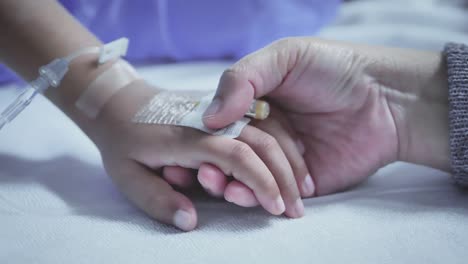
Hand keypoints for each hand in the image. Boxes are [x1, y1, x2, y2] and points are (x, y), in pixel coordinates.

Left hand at [85, 80, 309, 230]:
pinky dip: (283, 138)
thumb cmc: (123, 142)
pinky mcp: (224, 108)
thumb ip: (159, 200)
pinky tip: (296, 157)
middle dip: (284, 176)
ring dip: (289, 159)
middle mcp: (211, 121)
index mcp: (189, 138)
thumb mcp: (127, 176)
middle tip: (297, 208)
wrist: (120, 101)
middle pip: (260, 142)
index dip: (261, 182)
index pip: (237, 155)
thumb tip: (191, 221)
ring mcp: (220, 111)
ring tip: (305, 188)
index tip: (277, 207)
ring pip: (267, 128)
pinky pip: (263, 117)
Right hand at [203, 37, 449, 194]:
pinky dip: (254, 197)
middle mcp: (264, 131)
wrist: (386, 100)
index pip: (221, 124)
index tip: (193, 148)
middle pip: (230, 153)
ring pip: (246, 176)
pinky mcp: (298, 184)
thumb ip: (243, 78)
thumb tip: (210, 118)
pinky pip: (271, 194)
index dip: (206, 137)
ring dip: (230, 184)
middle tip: (207, 173)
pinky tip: (244, 195)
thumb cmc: (335, 70)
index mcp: (255, 101)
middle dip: (215, 165)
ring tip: (225, 187)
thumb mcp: (286, 57)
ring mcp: (281, 159)